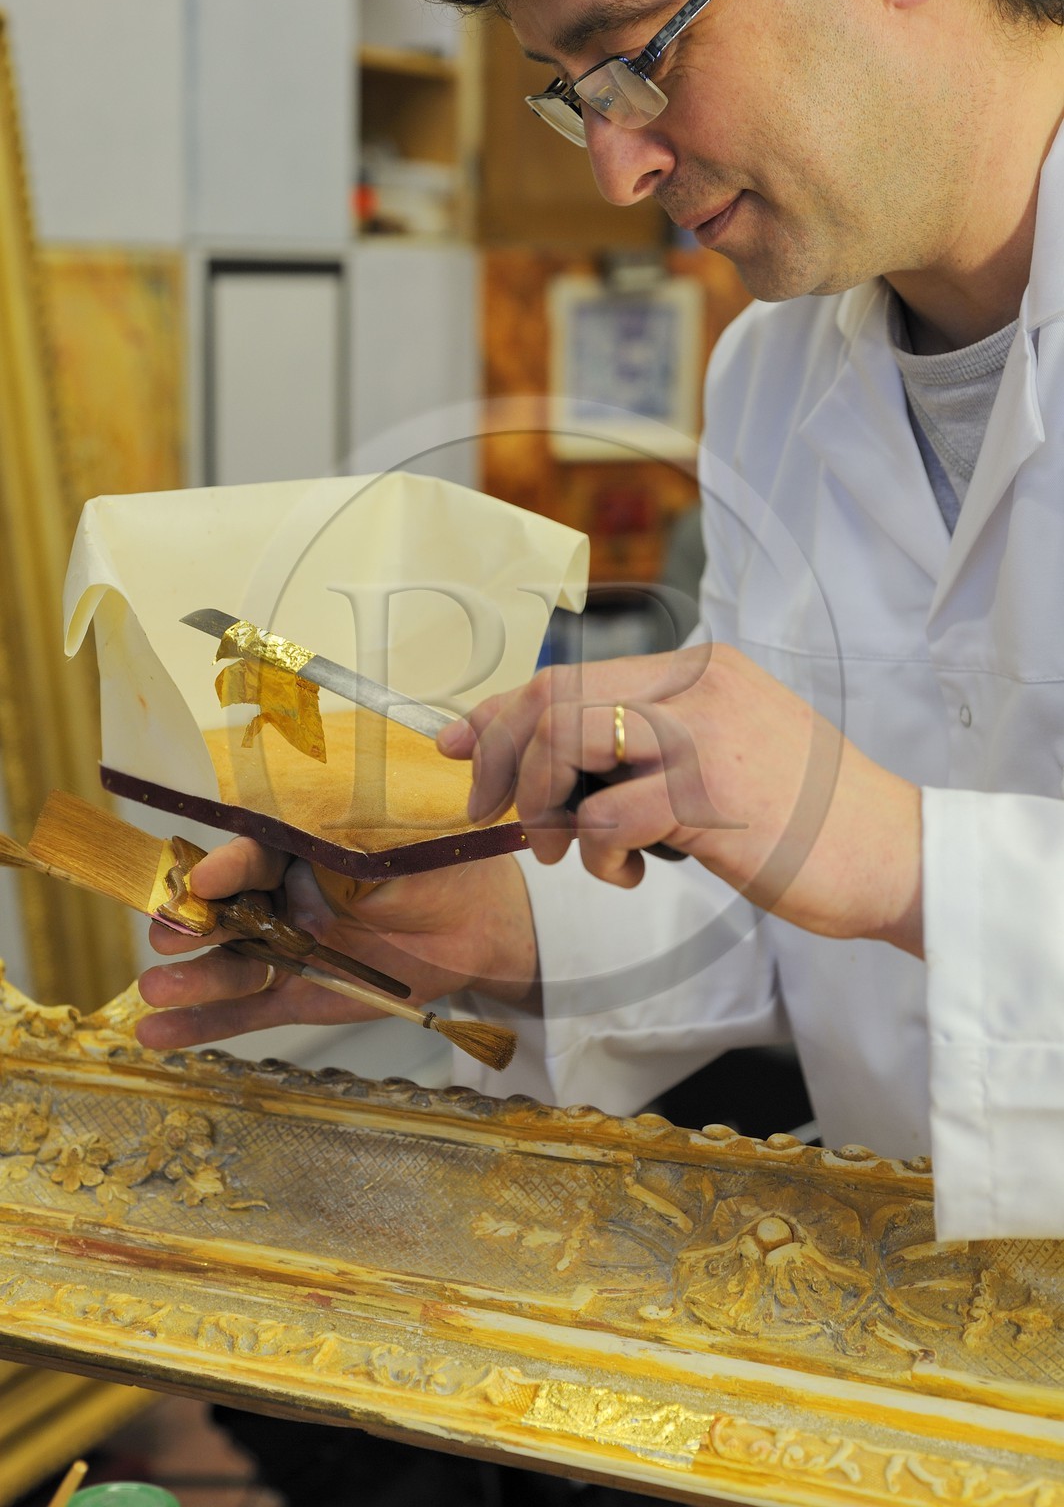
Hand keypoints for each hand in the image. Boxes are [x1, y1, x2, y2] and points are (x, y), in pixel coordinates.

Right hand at [136, 834, 537, 1049]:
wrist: (479, 921)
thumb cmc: (438, 861)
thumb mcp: (394, 841)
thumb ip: (344, 842)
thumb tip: (298, 836)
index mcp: (300, 843)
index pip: (254, 851)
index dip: (227, 866)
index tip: (204, 880)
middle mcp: (283, 894)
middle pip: (226, 910)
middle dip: (193, 923)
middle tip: (168, 934)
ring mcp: (287, 946)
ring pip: (231, 964)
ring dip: (190, 978)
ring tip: (155, 988)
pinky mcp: (299, 995)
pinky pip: (247, 1011)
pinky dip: (203, 1024)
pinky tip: (158, 1031)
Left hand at [438, 643, 923, 956]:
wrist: (896, 853)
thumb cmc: (804, 817)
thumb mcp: (723, 756)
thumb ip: (646, 746)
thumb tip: (543, 767)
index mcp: (699, 669)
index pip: (571, 674)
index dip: (501, 710)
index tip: (460, 744)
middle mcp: (698, 686)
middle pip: (554, 700)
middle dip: (503, 760)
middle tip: (497, 814)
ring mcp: (705, 735)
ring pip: (567, 745)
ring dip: (544, 809)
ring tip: (565, 848)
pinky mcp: (713, 793)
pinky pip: (610, 817)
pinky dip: (600, 856)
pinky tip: (627, 872)